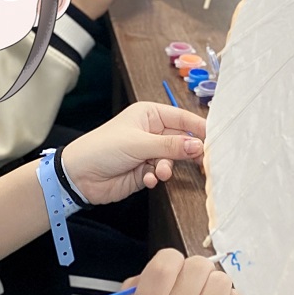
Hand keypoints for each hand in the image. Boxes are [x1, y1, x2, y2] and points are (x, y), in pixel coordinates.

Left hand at [62, 102, 204, 204]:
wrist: (78, 176)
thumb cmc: (102, 148)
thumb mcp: (139, 143)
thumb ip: (171, 146)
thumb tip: (198, 146)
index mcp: (150, 115)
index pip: (182, 118)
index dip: (199, 129)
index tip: (215, 141)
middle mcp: (151, 131)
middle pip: (181, 140)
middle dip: (186, 152)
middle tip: (199, 163)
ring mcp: (148, 152)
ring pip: (172, 159)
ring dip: (168, 167)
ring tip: (159, 173)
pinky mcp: (144, 171)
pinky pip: (161, 173)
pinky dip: (156, 177)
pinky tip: (148, 179)